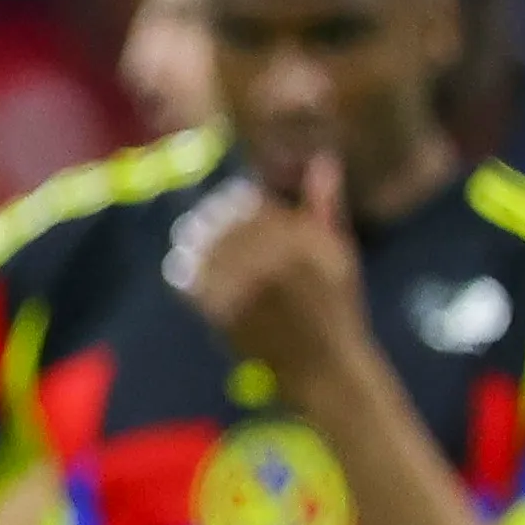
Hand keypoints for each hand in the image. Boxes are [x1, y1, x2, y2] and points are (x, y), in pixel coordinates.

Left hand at [167, 154, 371, 385]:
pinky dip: (185, 270)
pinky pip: (192, 279)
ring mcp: (247, 284)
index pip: (249, 202)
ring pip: (203, 247)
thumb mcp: (339, 253)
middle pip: (221, 222)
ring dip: (194, 242)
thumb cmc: (335, 306)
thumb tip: (323, 160)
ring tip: (193, 243)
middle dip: (210, 220)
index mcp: (303, 238)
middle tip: (202, 223)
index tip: (226, 205)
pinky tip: (187, 269)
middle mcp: (274, 257)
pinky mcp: (225, 310)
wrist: (324, 364)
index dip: (232, 201)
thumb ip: (325, 207)